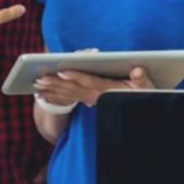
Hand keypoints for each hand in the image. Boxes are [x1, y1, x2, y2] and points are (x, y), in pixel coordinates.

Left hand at [34, 65, 153, 108]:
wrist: (140, 112)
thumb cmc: (144, 93)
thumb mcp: (147, 87)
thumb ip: (142, 78)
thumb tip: (137, 71)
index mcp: (109, 90)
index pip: (90, 82)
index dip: (76, 76)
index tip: (62, 71)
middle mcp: (97, 97)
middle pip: (74, 89)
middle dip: (56, 84)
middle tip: (39, 79)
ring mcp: (92, 100)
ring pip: (69, 95)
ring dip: (52, 91)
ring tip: (36, 86)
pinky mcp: (89, 100)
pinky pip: (69, 98)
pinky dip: (56, 96)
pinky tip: (43, 93)